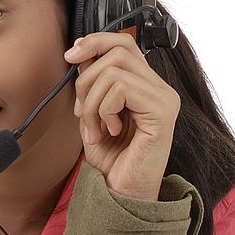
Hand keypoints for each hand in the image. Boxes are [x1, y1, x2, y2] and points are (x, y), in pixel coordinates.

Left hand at [63, 32, 179, 200]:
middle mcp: (160, 88)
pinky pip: (120, 89)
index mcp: (146, 86)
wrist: (123, 192)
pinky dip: (102, 110)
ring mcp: (163, 98)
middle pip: (118, 49)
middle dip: (86, 78)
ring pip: (113, 70)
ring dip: (91, 101)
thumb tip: (80, 56)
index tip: (70, 56)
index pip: (125, 43)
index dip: (95, 42)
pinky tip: (111, 130)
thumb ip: (91, 86)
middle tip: (81, 111)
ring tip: (95, 127)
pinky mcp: (161, 112)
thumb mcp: (93, 115)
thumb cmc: (112, 160)